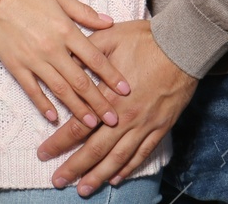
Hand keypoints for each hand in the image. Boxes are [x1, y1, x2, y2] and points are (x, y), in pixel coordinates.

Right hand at [0, 0, 131, 130]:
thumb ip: (84, 12)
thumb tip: (109, 22)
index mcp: (65, 30)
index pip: (94, 58)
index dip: (111, 76)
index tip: (125, 90)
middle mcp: (52, 49)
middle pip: (80, 81)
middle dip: (98, 102)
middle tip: (113, 119)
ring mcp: (33, 60)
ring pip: (59, 89)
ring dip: (77, 108)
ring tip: (91, 124)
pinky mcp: (16, 66)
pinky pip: (32, 90)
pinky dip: (43, 104)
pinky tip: (54, 117)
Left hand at [35, 19, 196, 195]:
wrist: (184, 45)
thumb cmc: (146, 40)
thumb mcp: (109, 38)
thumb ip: (85, 54)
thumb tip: (64, 62)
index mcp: (110, 96)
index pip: (79, 126)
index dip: (59, 142)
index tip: (44, 153)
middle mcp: (127, 117)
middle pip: (96, 149)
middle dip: (75, 167)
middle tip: (58, 181)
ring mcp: (145, 124)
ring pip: (118, 158)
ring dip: (99, 175)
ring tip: (84, 189)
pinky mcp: (161, 127)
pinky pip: (143, 153)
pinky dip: (128, 168)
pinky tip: (116, 177)